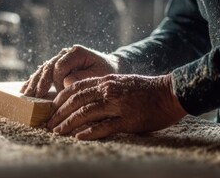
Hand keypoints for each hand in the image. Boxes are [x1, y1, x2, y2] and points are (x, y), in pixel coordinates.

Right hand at [21, 45, 118, 97]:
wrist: (109, 69)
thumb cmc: (106, 73)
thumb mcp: (99, 75)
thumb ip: (83, 77)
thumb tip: (65, 82)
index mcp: (76, 52)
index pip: (60, 66)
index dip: (57, 80)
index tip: (59, 92)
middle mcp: (65, 53)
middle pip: (48, 67)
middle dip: (40, 83)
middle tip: (33, 96)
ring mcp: (59, 59)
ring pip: (42, 70)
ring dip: (33, 83)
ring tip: (26, 95)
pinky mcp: (55, 67)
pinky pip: (42, 74)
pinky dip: (33, 82)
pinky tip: (24, 90)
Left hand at [47, 74, 186, 139]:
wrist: (171, 93)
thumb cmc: (145, 90)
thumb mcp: (120, 82)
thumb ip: (102, 87)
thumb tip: (82, 98)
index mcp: (105, 81)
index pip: (75, 88)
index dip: (60, 99)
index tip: (51, 109)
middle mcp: (108, 91)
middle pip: (76, 101)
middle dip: (59, 114)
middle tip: (49, 124)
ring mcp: (118, 105)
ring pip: (86, 113)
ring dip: (69, 124)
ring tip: (58, 132)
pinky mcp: (128, 120)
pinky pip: (104, 127)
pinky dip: (89, 132)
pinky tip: (79, 137)